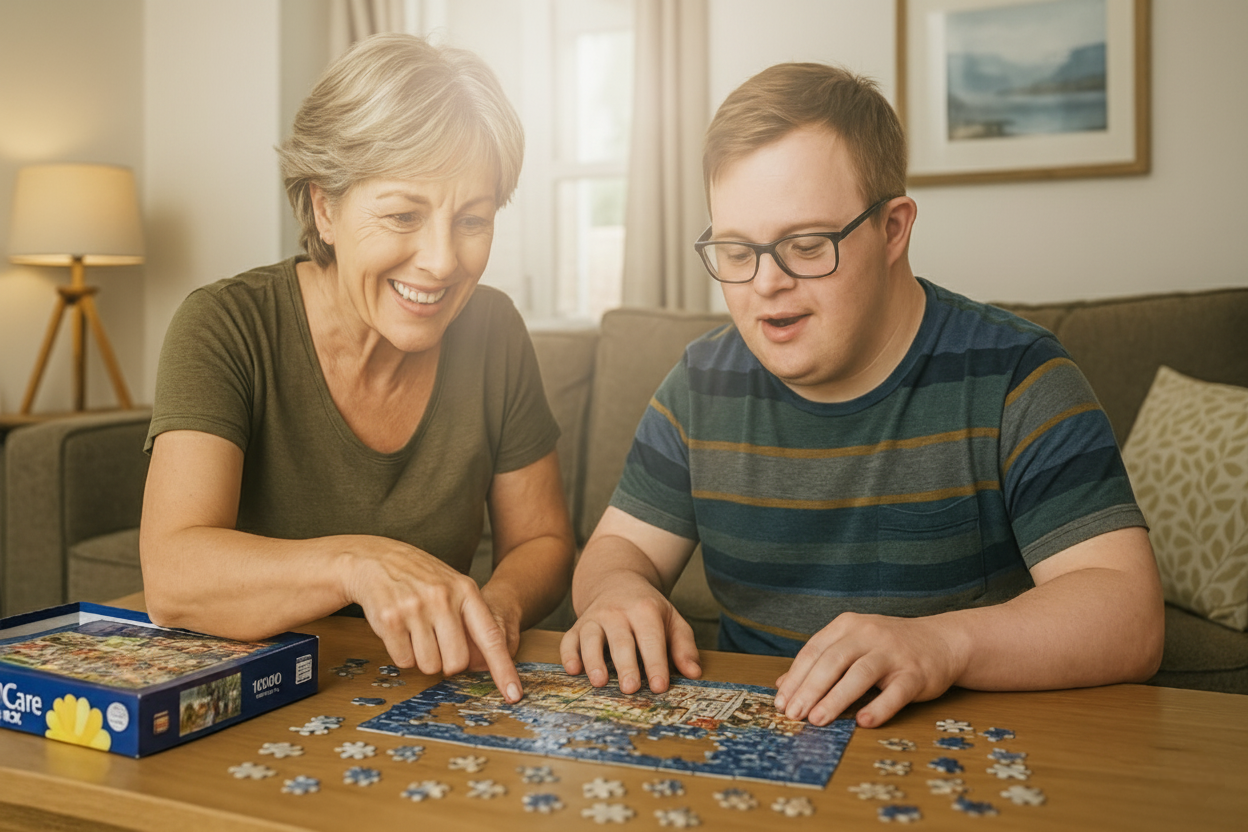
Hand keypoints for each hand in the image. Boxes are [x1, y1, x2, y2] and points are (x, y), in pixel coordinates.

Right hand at [346, 539, 522, 702]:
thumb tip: (484, 663)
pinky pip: (404, 661)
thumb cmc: (421, 578)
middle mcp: (442, 598)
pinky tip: (399, 631)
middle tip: (437, 643)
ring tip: (415, 631)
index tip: (513, 694)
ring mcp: (415, 609)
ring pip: (429, 665)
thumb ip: (470, 617)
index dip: (503, 669)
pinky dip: (402, 654)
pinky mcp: (390, 620)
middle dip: (447, 663)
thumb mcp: (453, 585)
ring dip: (422, 658)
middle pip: (457, 662)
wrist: (377, 560)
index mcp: (465, 591)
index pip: (490, 637)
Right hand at [559, 579, 701, 693]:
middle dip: (625, 665)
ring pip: (591, 638)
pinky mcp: (577, 626)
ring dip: (593, 660)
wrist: (616, 581)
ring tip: (599, 682)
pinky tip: (573, 670)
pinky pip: (569, 640)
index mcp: (644, 610)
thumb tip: (694, 673)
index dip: (656, 663)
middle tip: (630, 689)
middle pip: (621, 640)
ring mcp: (594, 618)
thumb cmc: (647, 608)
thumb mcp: (671, 619)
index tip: (660, 686)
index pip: (651, 639)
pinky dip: (569, 655)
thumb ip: (684, 646)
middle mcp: (617, 612)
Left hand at [773, 612, 965, 727]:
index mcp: (847, 625)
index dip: (795, 677)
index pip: (814, 650)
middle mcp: (868, 634)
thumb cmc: (888, 647)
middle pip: (832, 661)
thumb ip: (820, 661)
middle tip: (794, 715)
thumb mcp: (852, 644)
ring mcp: (892, 653)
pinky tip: (863, 721)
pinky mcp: (915, 673)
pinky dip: (879, 707)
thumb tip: (783, 685)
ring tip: (817, 720)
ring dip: (836, 699)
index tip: (781, 702)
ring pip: (859, 675)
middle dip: (809, 689)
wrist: (942, 641)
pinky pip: (895, 692)